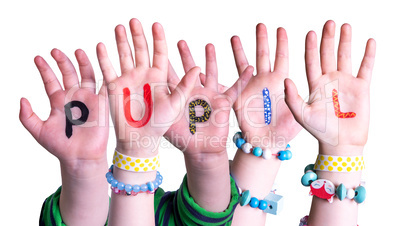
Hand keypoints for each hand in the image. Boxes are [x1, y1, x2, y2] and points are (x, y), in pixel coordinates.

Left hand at [20, 48, 108, 169]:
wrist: (80, 157)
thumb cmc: (60, 146)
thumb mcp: (39, 131)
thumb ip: (27, 116)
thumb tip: (22, 99)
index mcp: (58, 101)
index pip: (51, 80)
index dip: (44, 69)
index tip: (37, 58)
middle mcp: (73, 97)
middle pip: (68, 73)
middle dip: (62, 61)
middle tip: (55, 50)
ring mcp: (88, 99)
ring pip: (86, 76)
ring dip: (83, 63)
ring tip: (77, 51)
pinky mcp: (102, 104)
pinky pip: (104, 86)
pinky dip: (104, 74)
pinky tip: (103, 62)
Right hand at [96, 19, 197, 154]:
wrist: (140, 139)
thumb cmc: (160, 124)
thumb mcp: (176, 104)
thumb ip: (185, 85)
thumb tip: (198, 67)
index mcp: (159, 77)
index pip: (159, 52)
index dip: (158, 38)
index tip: (156, 24)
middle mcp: (143, 75)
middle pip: (141, 49)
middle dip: (137, 35)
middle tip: (134, 20)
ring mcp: (128, 79)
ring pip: (124, 55)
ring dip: (121, 41)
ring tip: (119, 26)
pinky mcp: (114, 87)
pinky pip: (108, 69)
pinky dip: (104, 57)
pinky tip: (101, 45)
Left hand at [165, 40, 252, 156]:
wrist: (201, 150)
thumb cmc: (183, 139)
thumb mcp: (168, 122)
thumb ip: (160, 107)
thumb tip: (145, 94)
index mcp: (180, 97)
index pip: (171, 77)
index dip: (166, 64)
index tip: (158, 49)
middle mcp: (195, 93)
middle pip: (190, 70)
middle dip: (185, 56)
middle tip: (180, 42)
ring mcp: (210, 96)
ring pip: (211, 73)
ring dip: (210, 59)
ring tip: (209, 45)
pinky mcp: (224, 102)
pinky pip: (235, 89)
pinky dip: (243, 80)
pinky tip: (249, 68)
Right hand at [231, 24, 300, 150]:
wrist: (267, 143)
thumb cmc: (285, 131)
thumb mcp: (298, 113)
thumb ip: (294, 98)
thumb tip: (287, 81)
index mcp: (280, 83)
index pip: (281, 57)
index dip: (281, 43)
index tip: (281, 29)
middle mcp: (264, 82)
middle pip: (262, 55)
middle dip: (261, 39)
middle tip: (260, 25)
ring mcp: (250, 88)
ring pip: (243, 64)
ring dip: (239, 50)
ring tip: (235, 37)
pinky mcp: (238, 97)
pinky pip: (230, 82)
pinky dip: (226, 72)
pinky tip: (218, 62)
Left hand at [284, 20, 375, 154]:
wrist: (341, 143)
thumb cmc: (319, 131)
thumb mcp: (301, 115)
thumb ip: (292, 98)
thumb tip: (285, 79)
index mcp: (314, 84)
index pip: (311, 61)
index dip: (310, 47)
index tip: (310, 33)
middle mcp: (329, 80)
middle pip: (328, 54)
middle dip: (328, 39)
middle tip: (329, 22)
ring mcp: (345, 82)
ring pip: (345, 57)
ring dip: (345, 41)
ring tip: (345, 26)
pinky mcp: (361, 87)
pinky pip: (365, 67)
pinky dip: (368, 55)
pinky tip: (369, 42)